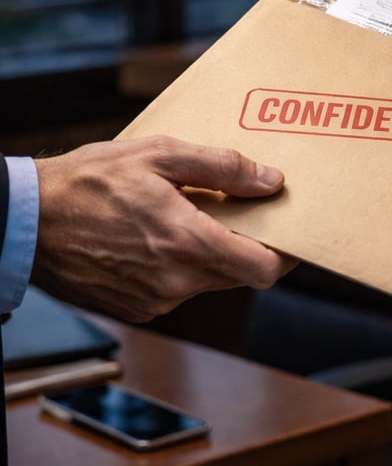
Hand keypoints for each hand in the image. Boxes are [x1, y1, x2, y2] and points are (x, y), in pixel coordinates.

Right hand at [31, 135, 297, 321]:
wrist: (23, 222)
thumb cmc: (87, 182)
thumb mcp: (158, 155)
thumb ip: (222, 167)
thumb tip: (270, 181)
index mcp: (187, 242)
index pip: (264, 269)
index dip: (287, 254)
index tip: (291, 233)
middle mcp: (176, 281)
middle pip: (241, 276)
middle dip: (250, 247)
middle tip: (242, 213)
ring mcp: (155, 301)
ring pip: (210, 282)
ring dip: (214, 256)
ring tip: (191, 217)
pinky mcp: (138, 309)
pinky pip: (180, 290)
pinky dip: (183, 267)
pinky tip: (160, 238)